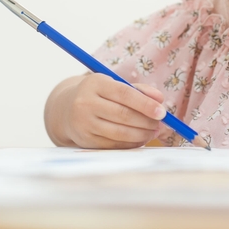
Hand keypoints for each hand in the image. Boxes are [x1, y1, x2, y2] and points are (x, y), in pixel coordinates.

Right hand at [46, 74, 166, 148]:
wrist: (66, 109)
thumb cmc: (98, 95)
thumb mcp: (113, 85)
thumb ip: (138, 90)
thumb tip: (159, 99)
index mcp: (95, 83)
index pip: (124, 94)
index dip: (145, 104)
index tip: (162, 112)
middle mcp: (86, 102)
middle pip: (123, 115)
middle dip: (146, 121)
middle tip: (159, 124)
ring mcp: (84, 122)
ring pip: (119, 132)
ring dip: (141, 134)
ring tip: (152, 132)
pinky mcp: (85, 139)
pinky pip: (113, 144)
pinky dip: (131, 144)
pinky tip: (140, 139)